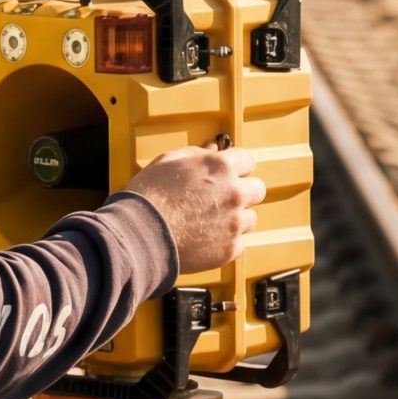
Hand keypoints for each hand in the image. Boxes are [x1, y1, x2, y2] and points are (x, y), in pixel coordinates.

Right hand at [124, 145, 265, 275]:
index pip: (248, 160)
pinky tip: (205, 239)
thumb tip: (212, 149)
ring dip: (235, 219)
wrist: (139, 235)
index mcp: (220, 167)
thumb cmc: (149, 196)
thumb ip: (196, 154)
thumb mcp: (168, 162)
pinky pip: (239, 244)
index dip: (237, 167)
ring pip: (250, 218)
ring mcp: (234, 223)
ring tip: (209, 222)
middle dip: (243, 192)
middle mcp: (234, 193)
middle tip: (221, 199)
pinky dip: (226, 243)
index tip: (230, 174)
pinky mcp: (230, 249)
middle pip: (257, 190)